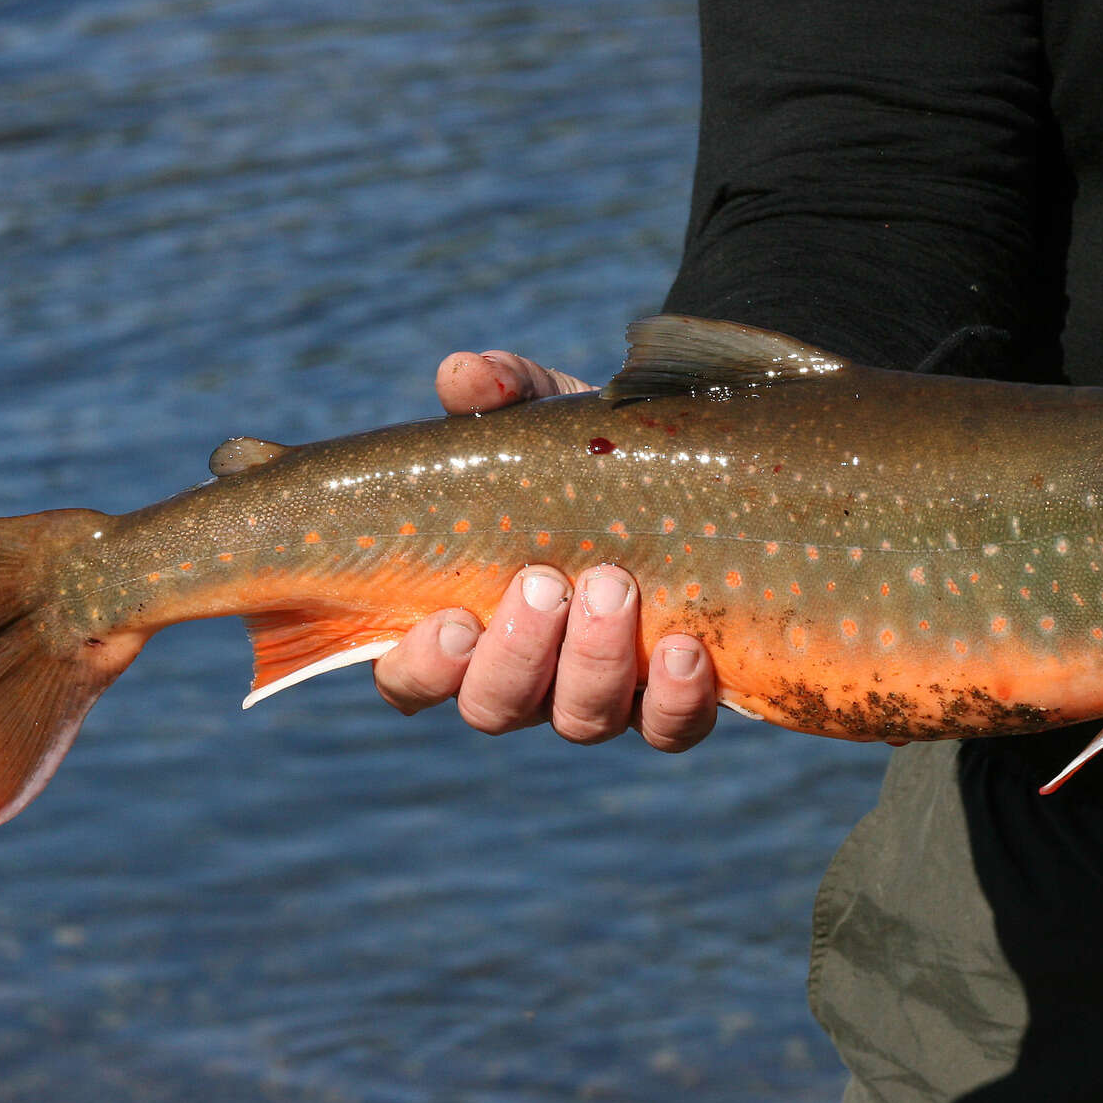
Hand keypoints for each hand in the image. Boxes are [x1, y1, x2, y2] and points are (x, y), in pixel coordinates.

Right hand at [372, 349, 720, 750]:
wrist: (690, 473)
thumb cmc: (584, 457)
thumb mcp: (543, 418)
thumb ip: (501, 392)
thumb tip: (463, 374)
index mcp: (465, 622)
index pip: (412, 678)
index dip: (422, 665)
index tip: (450, 619)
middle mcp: (527, 676)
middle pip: (494, 707)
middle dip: (517, 652)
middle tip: (544, 581)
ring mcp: (599, 694)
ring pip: (579, 720)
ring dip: (593, 663)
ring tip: (614, 586)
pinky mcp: (673, 700)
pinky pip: (670, 728)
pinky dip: (675, 699)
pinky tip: (686, 647)